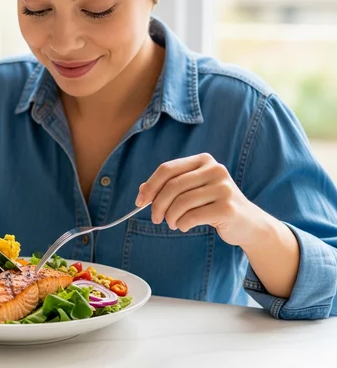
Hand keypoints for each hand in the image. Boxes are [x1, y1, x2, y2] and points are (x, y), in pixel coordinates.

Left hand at [135, 153, 264, 245]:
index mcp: (204, 160)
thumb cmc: (214, 205)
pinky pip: (192, 216)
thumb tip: (142, 191)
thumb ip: (169, 187)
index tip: (140, 201)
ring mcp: (224, 188)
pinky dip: (182, 224)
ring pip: (181, 202)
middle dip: (157, 205)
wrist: (248, 223)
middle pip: (172, 186)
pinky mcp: (228, 207)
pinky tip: (185, 226)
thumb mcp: (192, 191)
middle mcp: (215, 170)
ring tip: (173, 223)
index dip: (150, 186)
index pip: (168, 169)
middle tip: (155, 218)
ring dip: (170, 217)